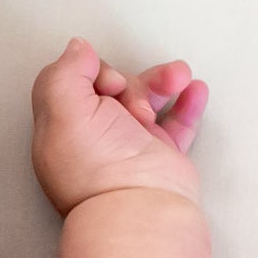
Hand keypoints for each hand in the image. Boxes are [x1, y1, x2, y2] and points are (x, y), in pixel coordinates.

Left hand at [29, 37, 205, 212]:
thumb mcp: (64, 109)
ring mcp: (129, 146)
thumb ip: (65, 72)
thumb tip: (78, 49)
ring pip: (148, 98)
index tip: (108, 87)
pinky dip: (187, 102)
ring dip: (164, 80)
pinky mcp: (160, 155)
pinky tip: (194, 90)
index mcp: (63, 126)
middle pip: (113, 86)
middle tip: (134, 106)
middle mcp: (94, 136)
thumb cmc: (99, 169)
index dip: (93, 72)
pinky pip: (176, 122)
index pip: (73, 80)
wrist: (140, 209)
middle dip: (131, 82)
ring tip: (179, 78)